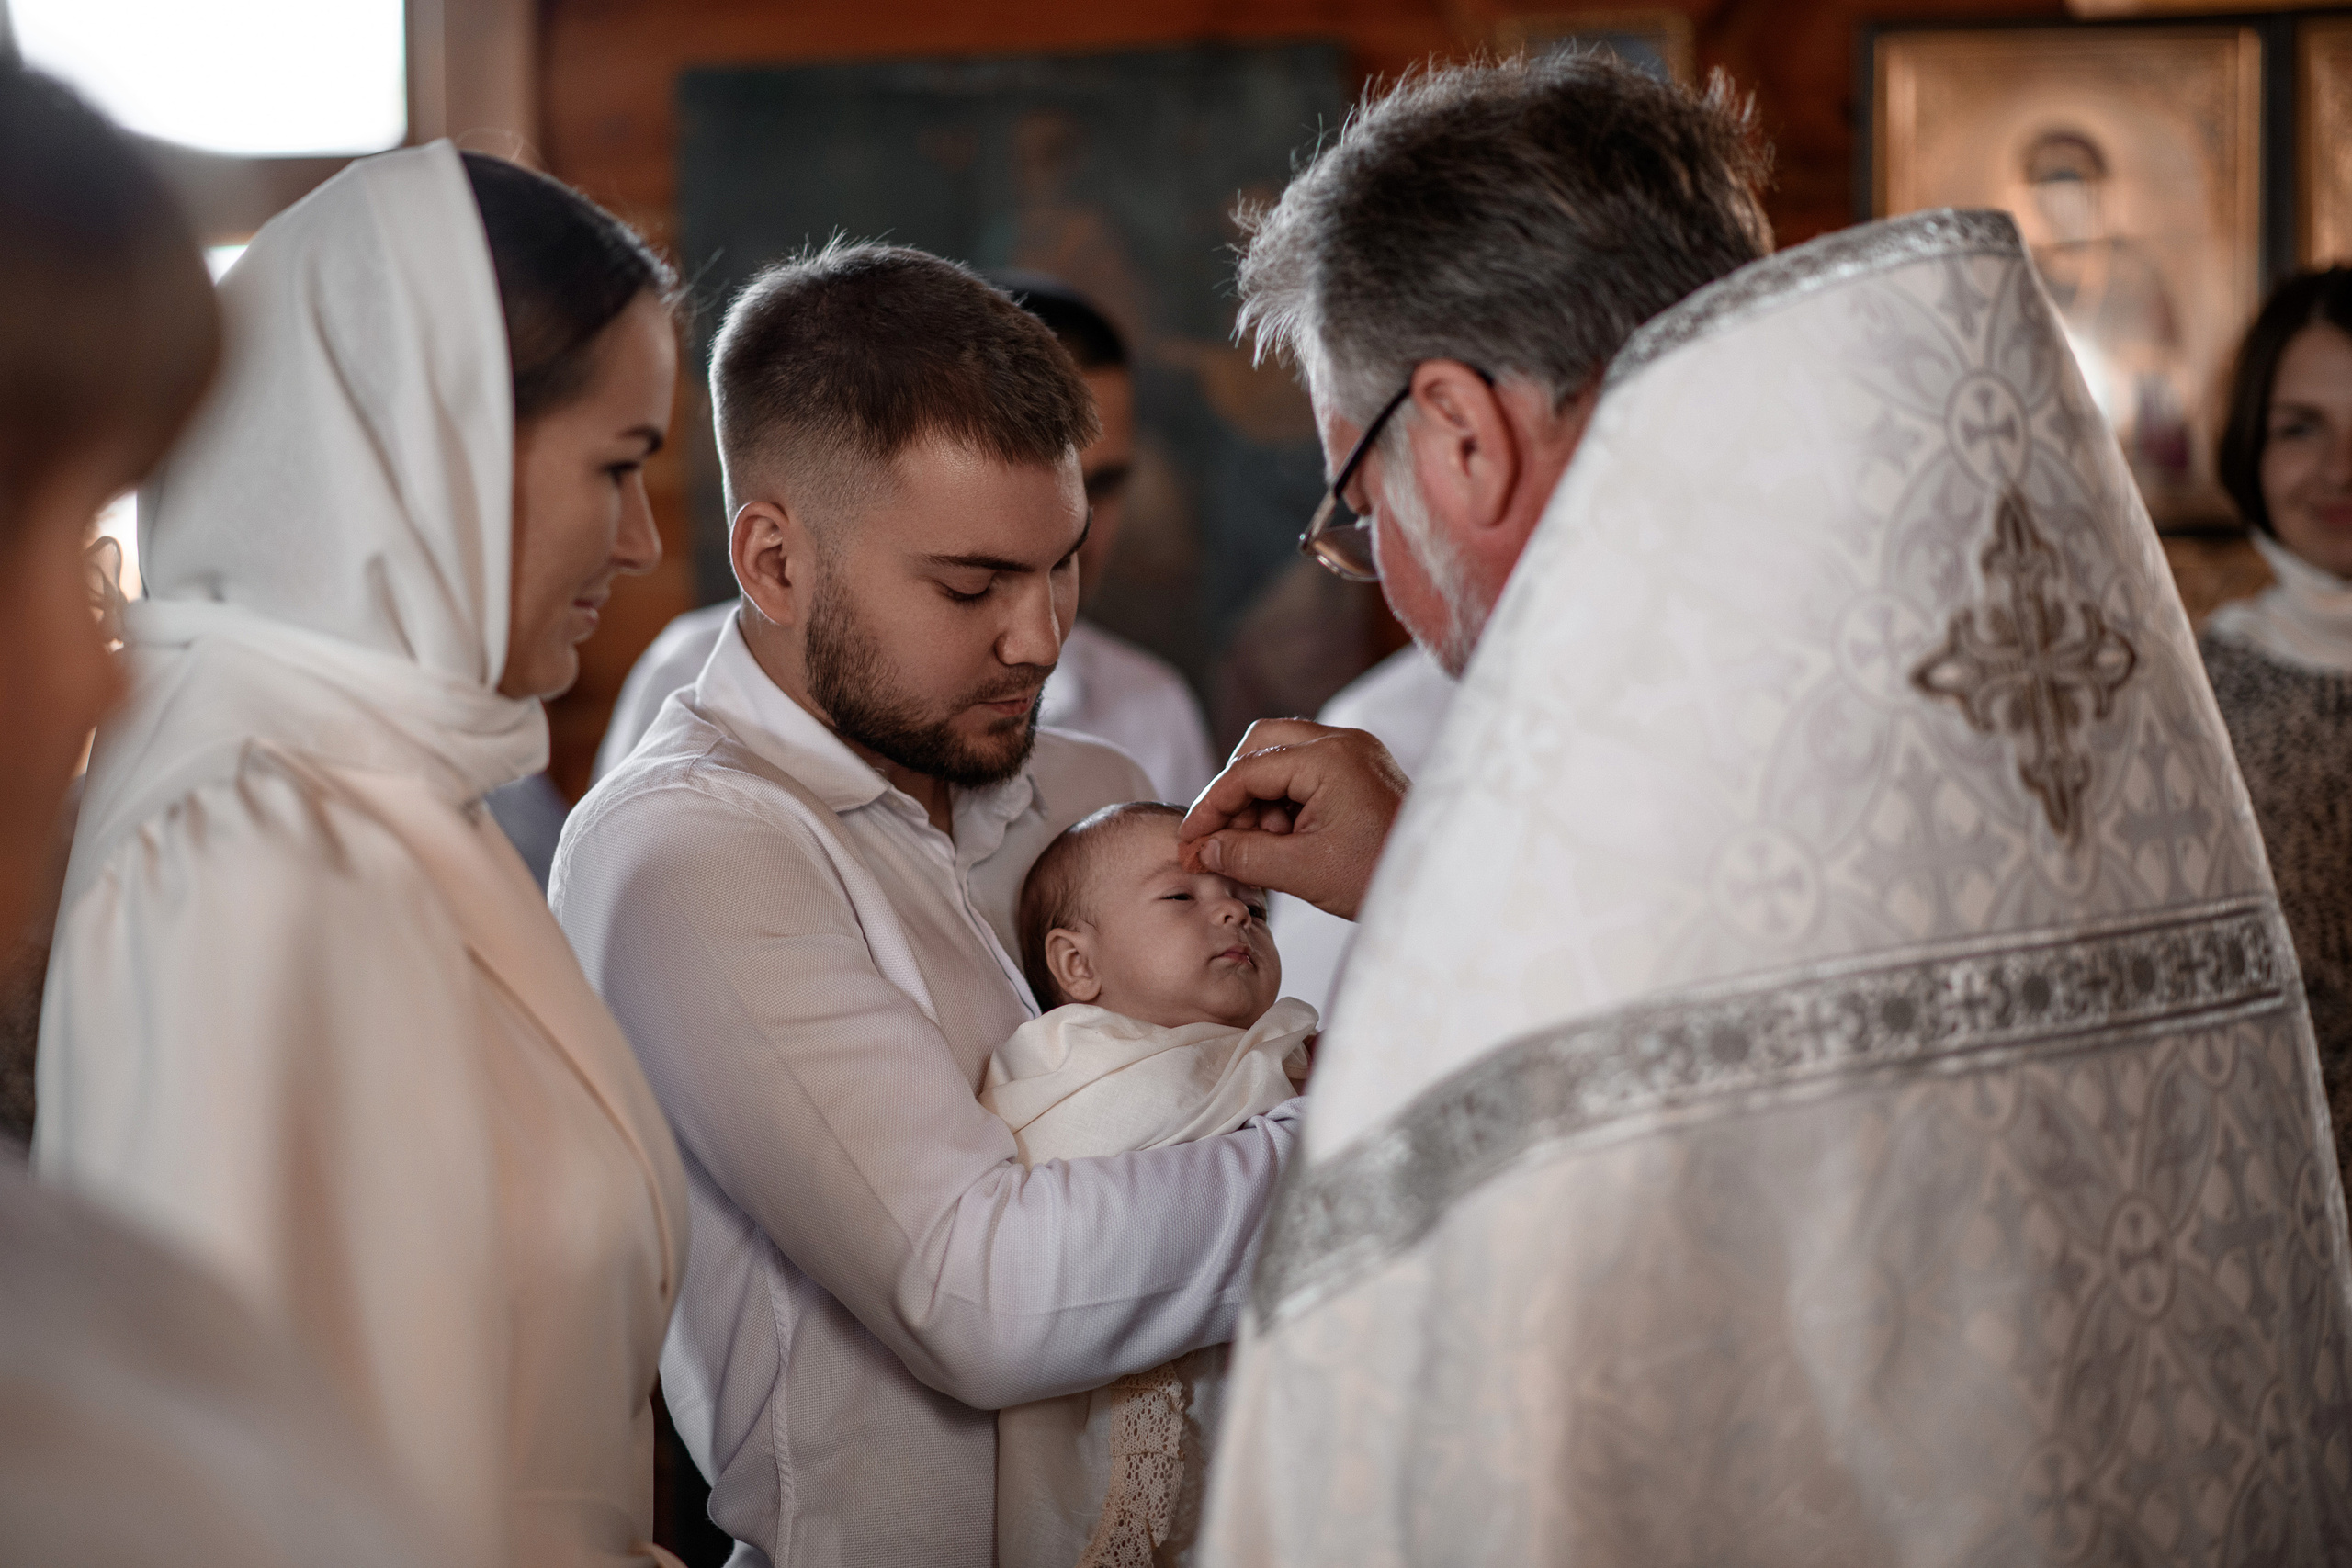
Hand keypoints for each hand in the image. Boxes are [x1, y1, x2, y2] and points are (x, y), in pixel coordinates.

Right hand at [1177, 720, 1407, 920]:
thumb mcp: (1303, 871)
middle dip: (1234, 790)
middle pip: (1261, 744)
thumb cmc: (1382, 875)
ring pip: (1282, 756)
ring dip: (1260, 797)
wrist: (1443, 885)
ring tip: (1263, 846)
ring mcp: (1356, 752)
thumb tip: (1203, 849)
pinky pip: (1307, 770)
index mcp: (1330, 759)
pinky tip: (1286, 840)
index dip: (1210, 807)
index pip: (1246, 771)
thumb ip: (1244, 856)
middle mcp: (1343, 742)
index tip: (1190, 840)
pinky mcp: (1362, 769)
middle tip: (1223, 835)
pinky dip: (1285, 800)